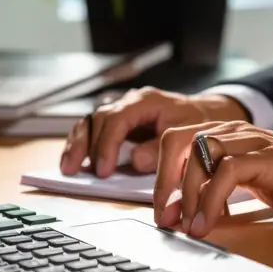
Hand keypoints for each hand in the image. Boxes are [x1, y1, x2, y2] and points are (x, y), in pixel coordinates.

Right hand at [60, 87, 249, 177]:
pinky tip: (75, 162)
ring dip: (77, 145)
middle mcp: (129, 102)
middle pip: (96, 119)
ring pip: (90, 122)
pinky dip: (83, 145)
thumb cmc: (197, 123)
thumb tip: (136, 160)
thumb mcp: (186, 136)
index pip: (117, 119)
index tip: (103, 169)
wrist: (205, 115)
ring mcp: (122, 111)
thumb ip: (161, 149)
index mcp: (146, 101)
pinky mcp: (119, 124)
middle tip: (74, 170)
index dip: (107, 145)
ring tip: (68, 168)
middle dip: (83, 145)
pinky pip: (94, 130)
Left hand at [153, 121, 272, 236]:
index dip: (160, 175)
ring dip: (187, 195)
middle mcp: (234, 131)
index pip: (176, 141)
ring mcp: (252, 142)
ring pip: (200, 154)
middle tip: (166, 218)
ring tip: (187, 227)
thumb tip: (181, 213)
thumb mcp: (245, 186)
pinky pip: (228, 173)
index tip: (162, 211)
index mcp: (226, 134)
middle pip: (179, 141)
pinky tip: (209, 224)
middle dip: (164, 182)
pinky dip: (211, 201)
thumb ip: (214, 190)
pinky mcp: (269, 158)